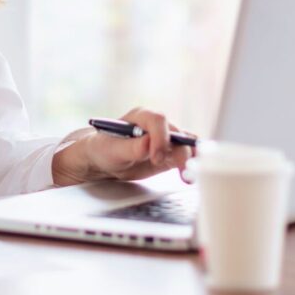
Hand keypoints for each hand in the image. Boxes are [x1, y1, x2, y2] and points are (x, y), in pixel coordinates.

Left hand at [52, 108, 193, 186]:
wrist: (103, 160)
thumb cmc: (103, 149)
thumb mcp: (112, 149)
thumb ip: (131, 147)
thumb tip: (148, 143)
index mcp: (141, 117)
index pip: (158, 120)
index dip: (161, 138)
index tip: (156, 158)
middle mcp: (156, 126)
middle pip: (177, 133)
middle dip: (180, 151)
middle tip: (179, 170)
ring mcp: (165, 139)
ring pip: (186, 144)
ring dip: (190, 159)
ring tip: (187, 176)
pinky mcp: (169, 154)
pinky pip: (186, 155)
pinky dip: (190, 165)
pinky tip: (188, 177)